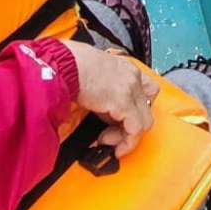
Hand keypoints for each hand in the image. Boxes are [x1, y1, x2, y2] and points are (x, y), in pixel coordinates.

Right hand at [64, 41, 158, 156]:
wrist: (63, 62)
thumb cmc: (69, 64)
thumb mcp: (93, 74)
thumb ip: (104, 90)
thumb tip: (102, 110)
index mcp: (125, 67)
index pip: (147, 91)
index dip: (137, 110)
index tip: (123, 121)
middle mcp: (133, 76)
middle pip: (146, 109)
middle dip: (129, 127)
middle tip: (111, 134)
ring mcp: (131, 88)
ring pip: (144, 122)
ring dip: (126, 137)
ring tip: (106, 140)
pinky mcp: (123, 101)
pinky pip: (135, 129)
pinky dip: (126, 142)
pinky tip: (113, 147)